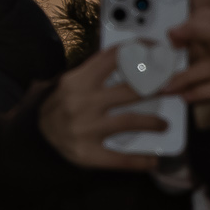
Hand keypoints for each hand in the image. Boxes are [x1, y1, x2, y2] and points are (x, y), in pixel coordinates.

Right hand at [37, 49, 166, 172]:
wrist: (37, 136)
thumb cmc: (61, 106)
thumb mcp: (72, 83)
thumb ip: (96, 73)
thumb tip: (131, 60)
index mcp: (78, 81)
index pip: (112, 58)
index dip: (139, 50)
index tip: (157, 50)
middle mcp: (83, 102)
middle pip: (128, 89)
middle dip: (156, 88)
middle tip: (172, 88)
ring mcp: (86, 129)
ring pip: (128, 122)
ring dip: (153, 123)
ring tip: (164, 125)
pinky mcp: (88, 153)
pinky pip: (119, 159)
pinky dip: (140, 160)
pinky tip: (153, 160)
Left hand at [164, 18, 209, 131]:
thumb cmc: (200, 92)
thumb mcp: (186, 68)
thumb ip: (176, 56)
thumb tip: (159, 42)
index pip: (208, 21)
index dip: (191, 22)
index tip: (171, 33)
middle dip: (193, 30)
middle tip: (172, 36)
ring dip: (185, 77)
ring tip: (168, 87)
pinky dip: (199, 92)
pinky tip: (186, 97)